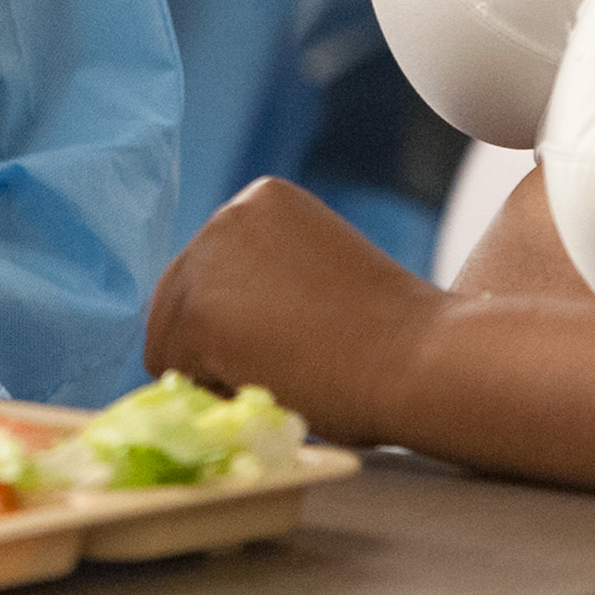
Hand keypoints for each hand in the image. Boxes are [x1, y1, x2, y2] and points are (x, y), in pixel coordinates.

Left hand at [144, 179, 443, 447]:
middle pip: (178, 301)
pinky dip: (214, 394)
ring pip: (170, 339)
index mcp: (259, 200)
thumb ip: (265, 279)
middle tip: (286, 366)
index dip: (240, 322)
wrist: (423, 359)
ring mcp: (206, 263)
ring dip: (215, 372)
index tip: (293, 339)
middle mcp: (224, 216)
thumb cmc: (391, 335)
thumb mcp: (316, 275)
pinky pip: (173, 372)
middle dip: (216, 346)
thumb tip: (219, 322)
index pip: (209, 273)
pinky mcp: (198, 315)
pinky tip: (274, 383)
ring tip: (287, 374)